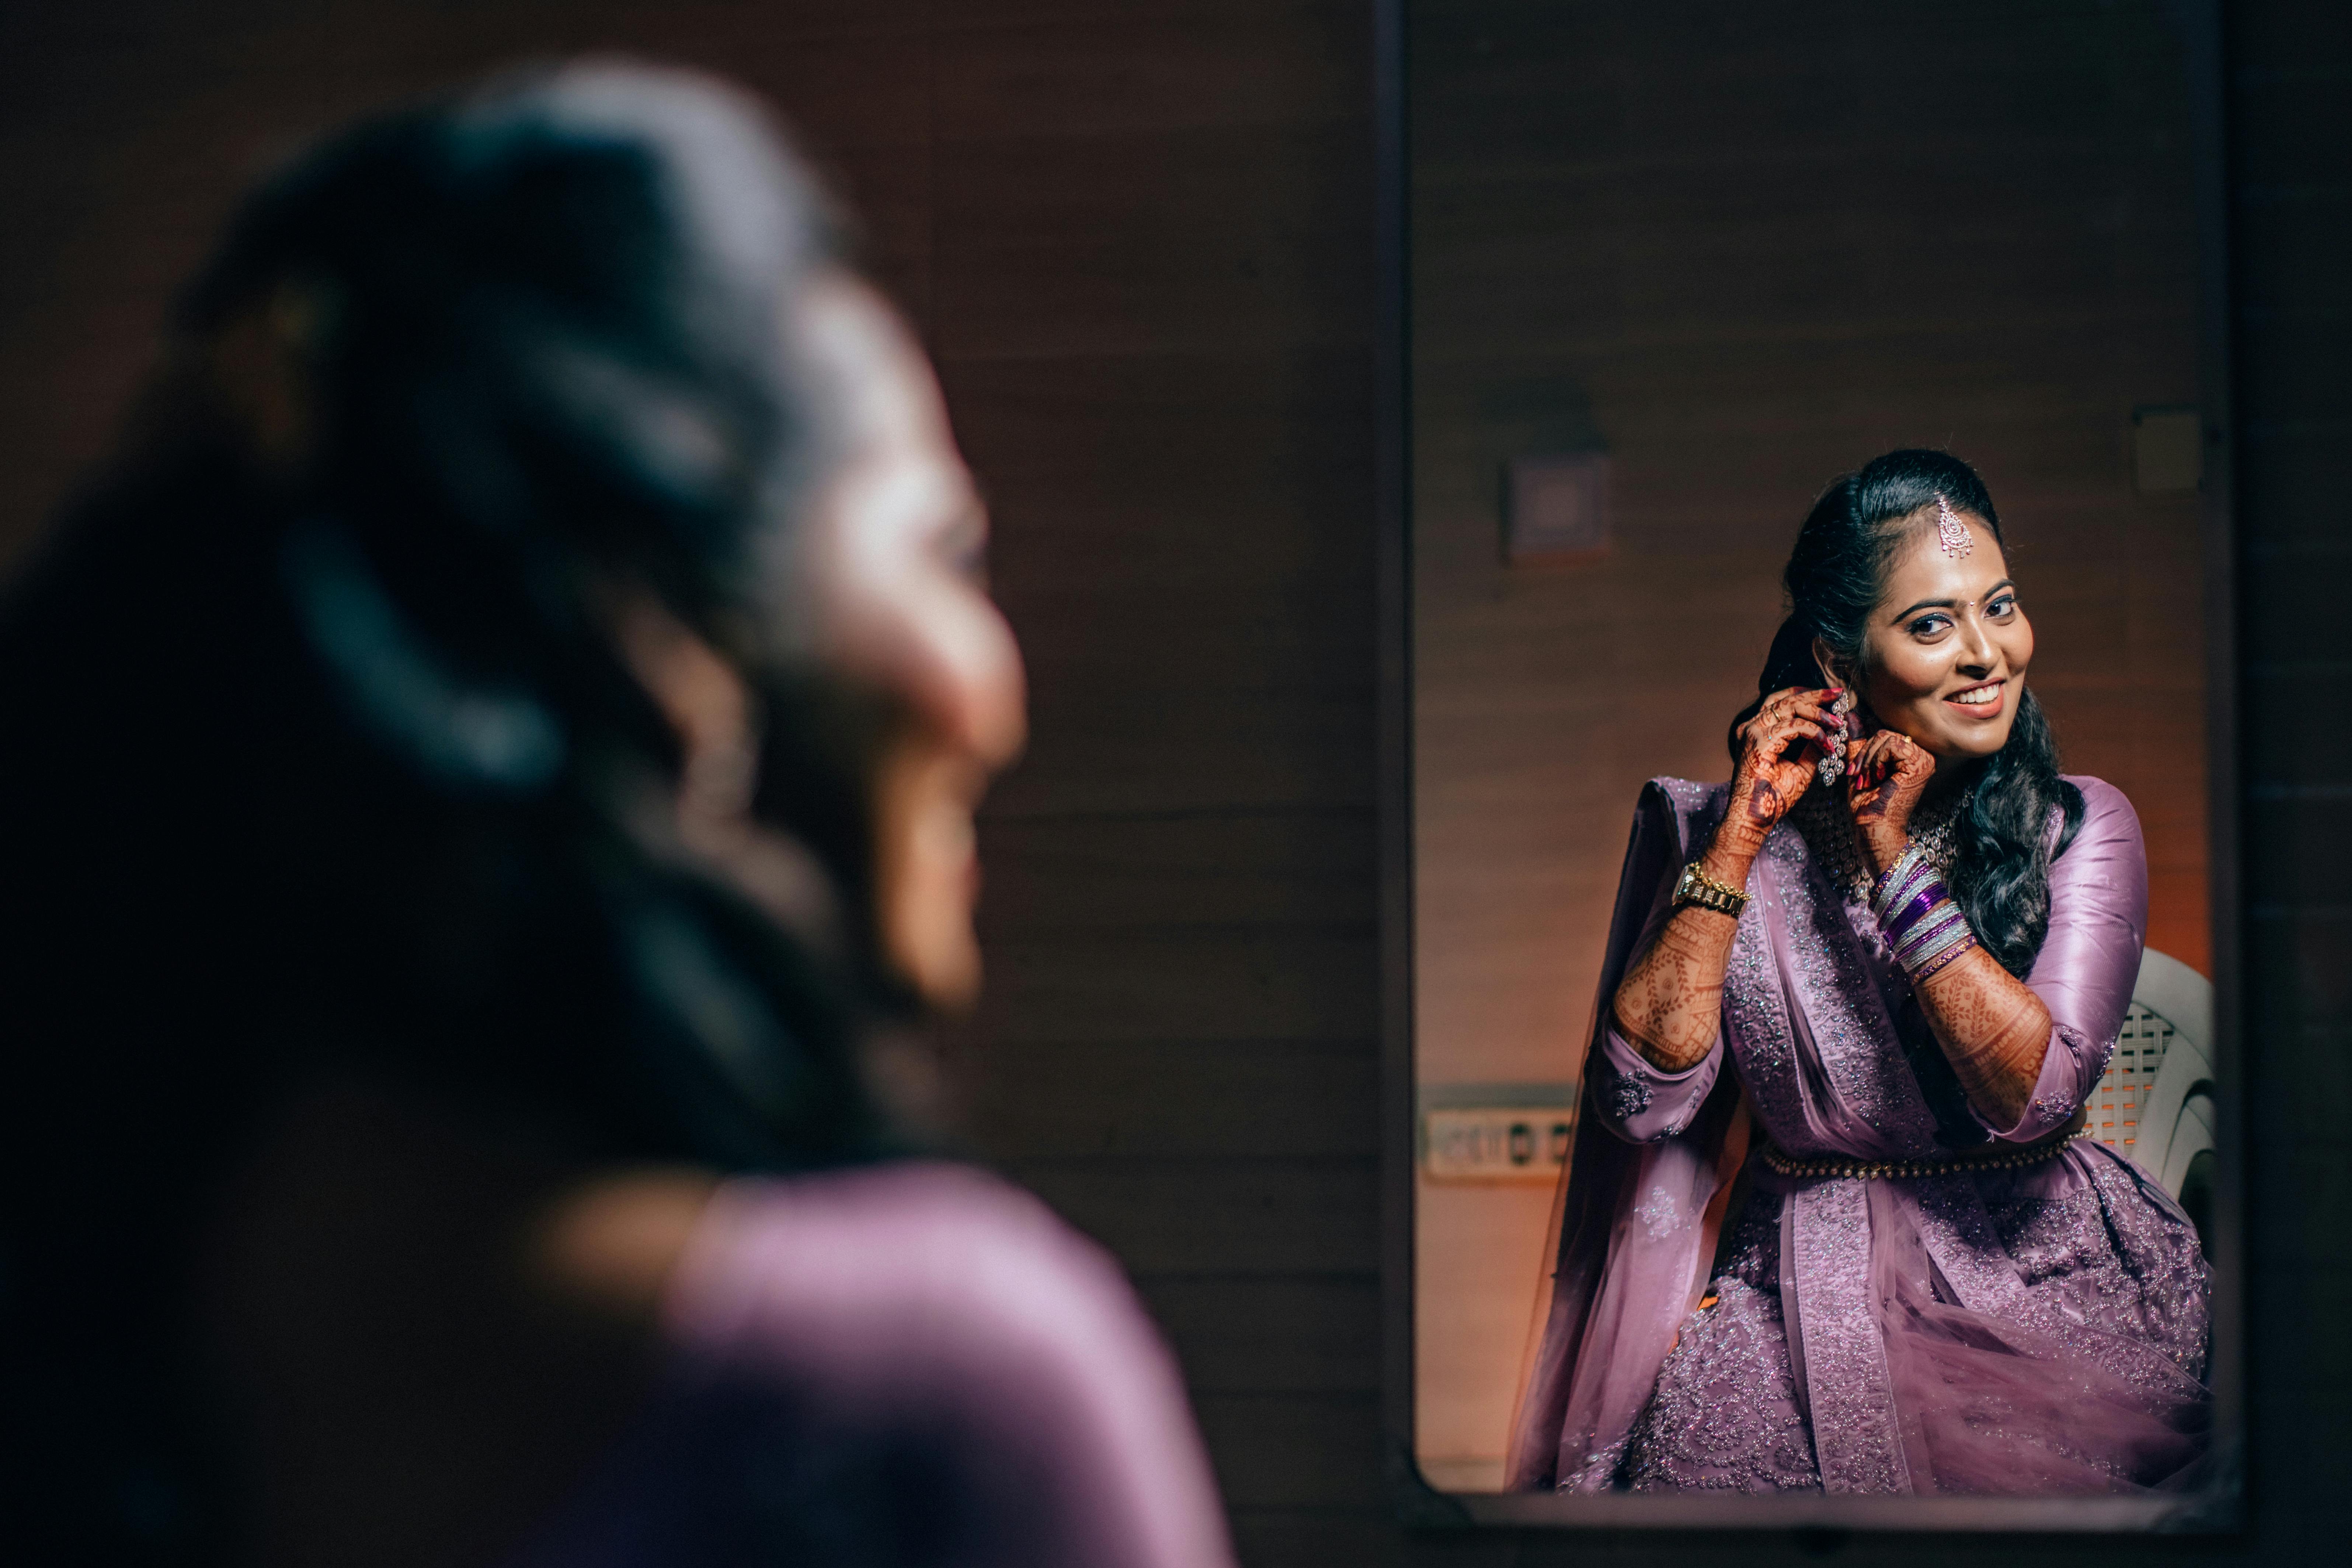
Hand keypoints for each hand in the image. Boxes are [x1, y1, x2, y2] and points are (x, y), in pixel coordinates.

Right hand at [1717, 686, 1835, 861]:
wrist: (1755, 818)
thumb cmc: (1775, 797)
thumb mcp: (1802, 767)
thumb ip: (1813, 746)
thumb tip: (1833, 729)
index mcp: (1760, 731)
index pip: (1784, 702)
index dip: (1808, 695)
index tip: (1832, 697)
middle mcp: (1753, 727)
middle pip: (1787, 699)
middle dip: (1817, 696)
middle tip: (1840, 695)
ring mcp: (1753, 733)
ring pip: (1791, 708)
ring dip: (1819, 713)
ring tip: (1839, 721)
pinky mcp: (1758, 743)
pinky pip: (1794, 727)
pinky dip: (1815, 732)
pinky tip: (1828, 744)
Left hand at [1842, 728, 1936, 872]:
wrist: (1872, 825)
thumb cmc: (1865, 802)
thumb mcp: (1859, 765)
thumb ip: (1859, 741)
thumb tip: (1851, 714)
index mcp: (1910, 756)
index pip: (1883, 735)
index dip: (1865, 751)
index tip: (1856, 773)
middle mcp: (1922, 755)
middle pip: (1884, 733)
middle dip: (1865, 755)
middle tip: (1860, 778)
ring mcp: (1924, 758)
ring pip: (1886, 737)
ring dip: (1869, 760)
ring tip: (1868, 781)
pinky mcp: (1920, 763)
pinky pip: (1891, 744)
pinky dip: (1876, 761)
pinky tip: (1878, 779)